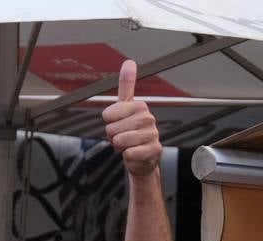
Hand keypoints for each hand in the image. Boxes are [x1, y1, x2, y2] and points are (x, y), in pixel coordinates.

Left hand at [102, 60, 161, 177]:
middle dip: (113, 136)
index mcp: (139, 106)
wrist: (143, 156)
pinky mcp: (154, 149)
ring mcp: (152, 134)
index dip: (109, 123)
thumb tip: (129, 62)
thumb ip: (126, 85)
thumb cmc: (131, 132)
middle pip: (111, 129)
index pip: (107, 115)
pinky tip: (135, 152)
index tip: (119, 124)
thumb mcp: (125, 107)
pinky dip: (128, 156)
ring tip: (129, 144)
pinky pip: (129, 153)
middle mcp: (148, 118)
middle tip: (123, 136)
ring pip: (119, 141)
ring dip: (120, 147)